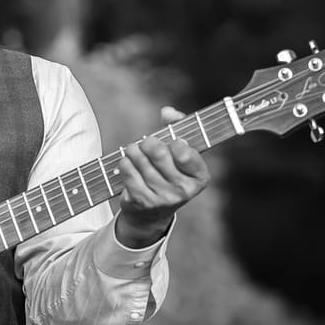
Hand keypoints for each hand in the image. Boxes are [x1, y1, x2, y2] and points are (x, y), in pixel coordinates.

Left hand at [115, 106, 210, 247]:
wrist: (151, 213)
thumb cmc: (167, 174)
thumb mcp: (178, 154)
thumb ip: (177, 127)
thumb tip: (168, 111)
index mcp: (200, 177)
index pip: (184, 151)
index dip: (174, 142)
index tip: (171, 143)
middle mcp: (184, 190)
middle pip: (158, 152)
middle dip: (149, 143)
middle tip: (147, 144)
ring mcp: (163, 198)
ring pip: (140, 159)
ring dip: (133, 151)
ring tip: (134, 152)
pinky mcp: (142, 201)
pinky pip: (127, 170)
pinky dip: (124, 162)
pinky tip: (128, 164)